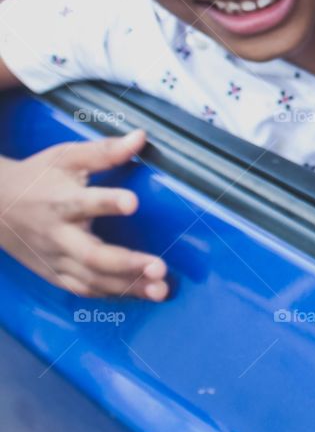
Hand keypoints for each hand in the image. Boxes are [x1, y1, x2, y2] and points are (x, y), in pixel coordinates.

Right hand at [0, 129, 167, 299]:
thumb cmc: (36, 178)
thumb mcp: (66, 157)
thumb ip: (104, 151)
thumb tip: (141, 137)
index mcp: (61, 201)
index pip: (85, 202)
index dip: (109, 202)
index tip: (133, 202)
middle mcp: (58, 235)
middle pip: (92, 255)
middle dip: (127, 264)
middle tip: (160, 266)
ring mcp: (55, 259)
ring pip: (92, 279)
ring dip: (128, 287)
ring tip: (161, 290)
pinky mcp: (54, 274)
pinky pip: (84, 290)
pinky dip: (112, 294)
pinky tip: (140, 294)